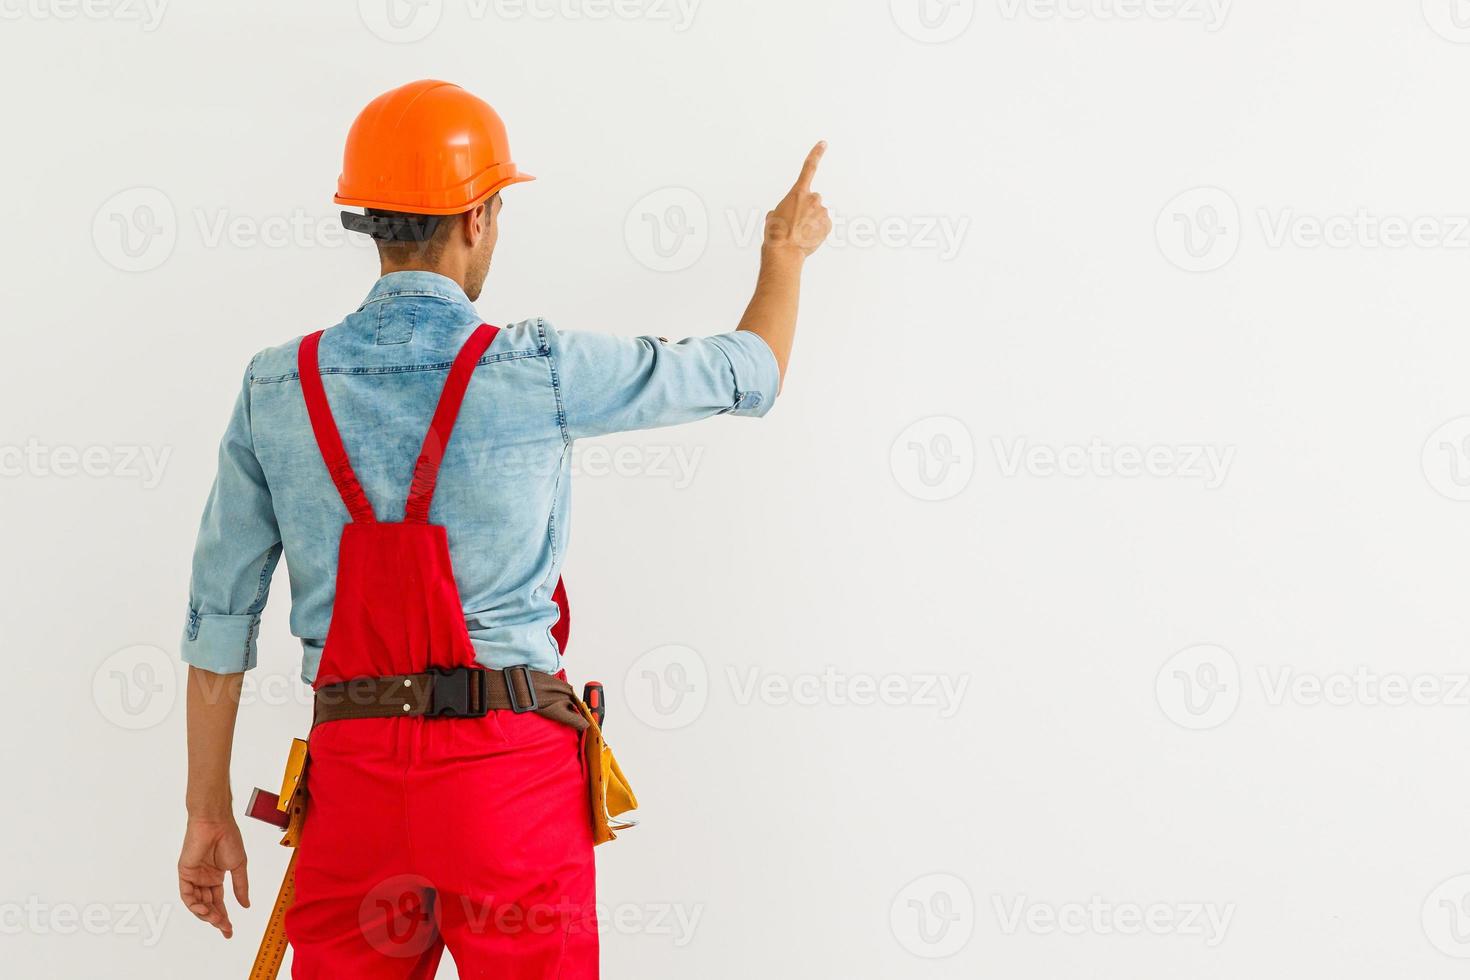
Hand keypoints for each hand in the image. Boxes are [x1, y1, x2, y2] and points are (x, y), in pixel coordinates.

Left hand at [178, 816, 249, 938]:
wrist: (216, 824)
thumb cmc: (229, 839)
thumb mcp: (238, 866)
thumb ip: (240, 887)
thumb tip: (246, 905)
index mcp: (216, 877)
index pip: (218, 902)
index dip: (224, 916)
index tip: (229, 930)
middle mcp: (204, 879)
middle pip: (208, 905)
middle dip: (216, 919)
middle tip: (226, 928)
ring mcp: (194, 877)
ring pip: (197, 903)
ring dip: (206, 914)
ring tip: (217, 919)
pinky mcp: (185, 873)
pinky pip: (187, 894)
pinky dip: (194, 905)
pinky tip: (204, 910)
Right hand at [764, 141, 831, 258]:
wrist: (784, 251)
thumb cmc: (775, 233)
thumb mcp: (773, 215)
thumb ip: (784, 207)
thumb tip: (789, 214)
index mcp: (798, 193)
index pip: (809, 168)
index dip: (816, 153)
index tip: (824, 143)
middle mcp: (813, 198)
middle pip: (812, 199)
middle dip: (806, 208)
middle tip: (795, 222)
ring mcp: (822, 212)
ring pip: (818, 213)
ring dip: (811, 220)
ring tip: (799, 232)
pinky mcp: (828, 224)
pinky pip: (823, 225)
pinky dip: (817, 230)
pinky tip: (807, 237)